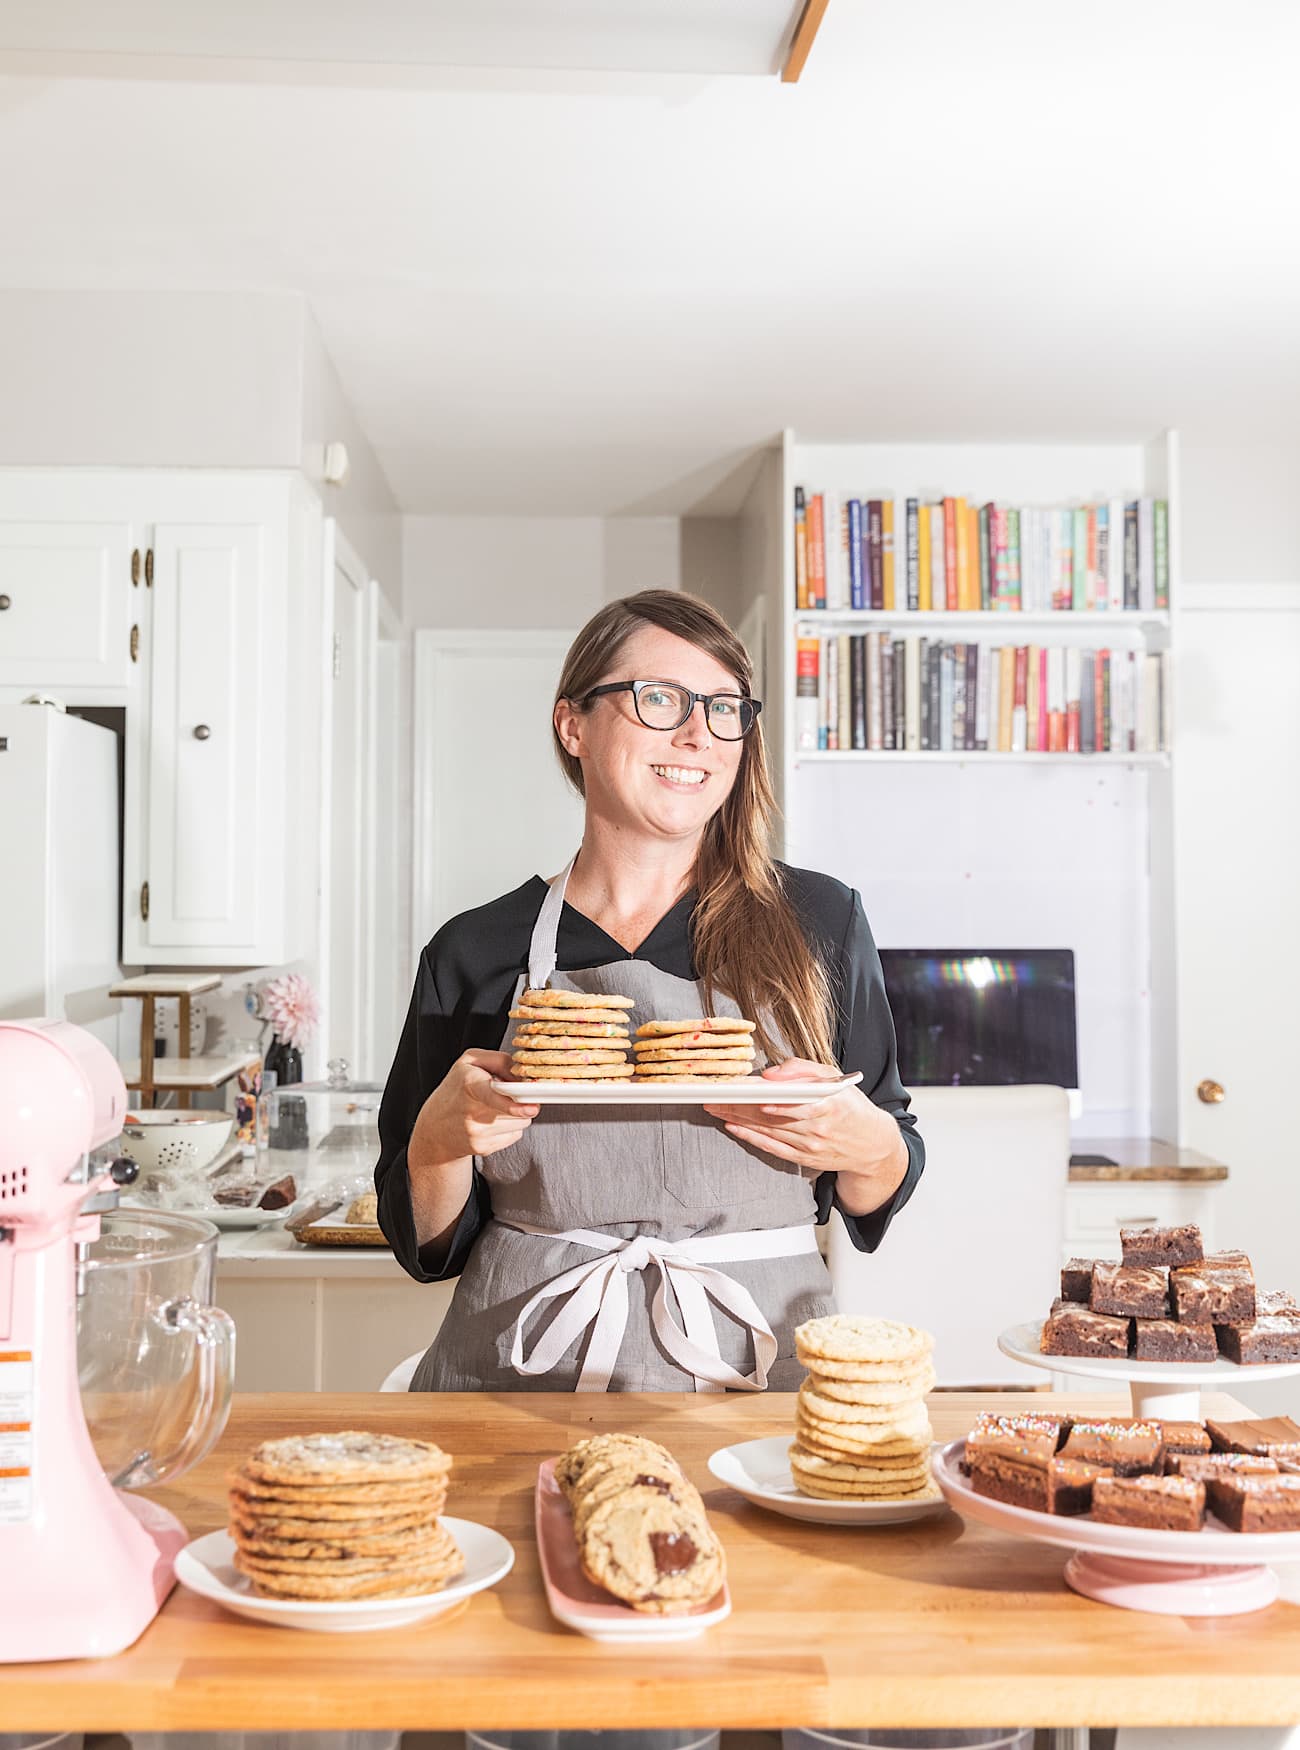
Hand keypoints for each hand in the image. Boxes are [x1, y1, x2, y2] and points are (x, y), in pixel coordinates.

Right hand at [411, 1048, 539, 1168]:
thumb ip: (500, 1060)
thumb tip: (525, 1079)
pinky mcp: (483, 1148)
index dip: (514, 1103)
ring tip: (496, 1107)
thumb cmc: (456, 1090)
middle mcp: (471, 1112)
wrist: (435, 1127)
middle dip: (520, 1099)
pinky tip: (493, 1122)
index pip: (492, 1095)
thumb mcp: (470, 1062)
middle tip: (505, 1093)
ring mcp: (477, 1133)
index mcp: (468, 1083)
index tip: (530, 1108)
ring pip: (521, 1122)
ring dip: (517, 1113)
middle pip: (517, 1108)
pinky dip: (510, 1127)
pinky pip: (515, 1134)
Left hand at [703, 1057, 908, 1216]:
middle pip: (770, 1114)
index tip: (736, 1088)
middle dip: (738, 1106)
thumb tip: (771, 1074)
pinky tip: (733, 1128)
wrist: (872, 1144)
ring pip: (767, 1130)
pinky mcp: (804, 1158)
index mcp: (827, 1102)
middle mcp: (817, 1127)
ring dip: (738, 1120)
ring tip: (716, 1108)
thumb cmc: (851, 1106)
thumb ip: (803, 1070)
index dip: (759, 1094)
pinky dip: (750, 1138)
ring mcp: (810, 1146)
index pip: (786, 1097)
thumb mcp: (834, 1078)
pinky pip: (772, 1147)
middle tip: (713, 1097)